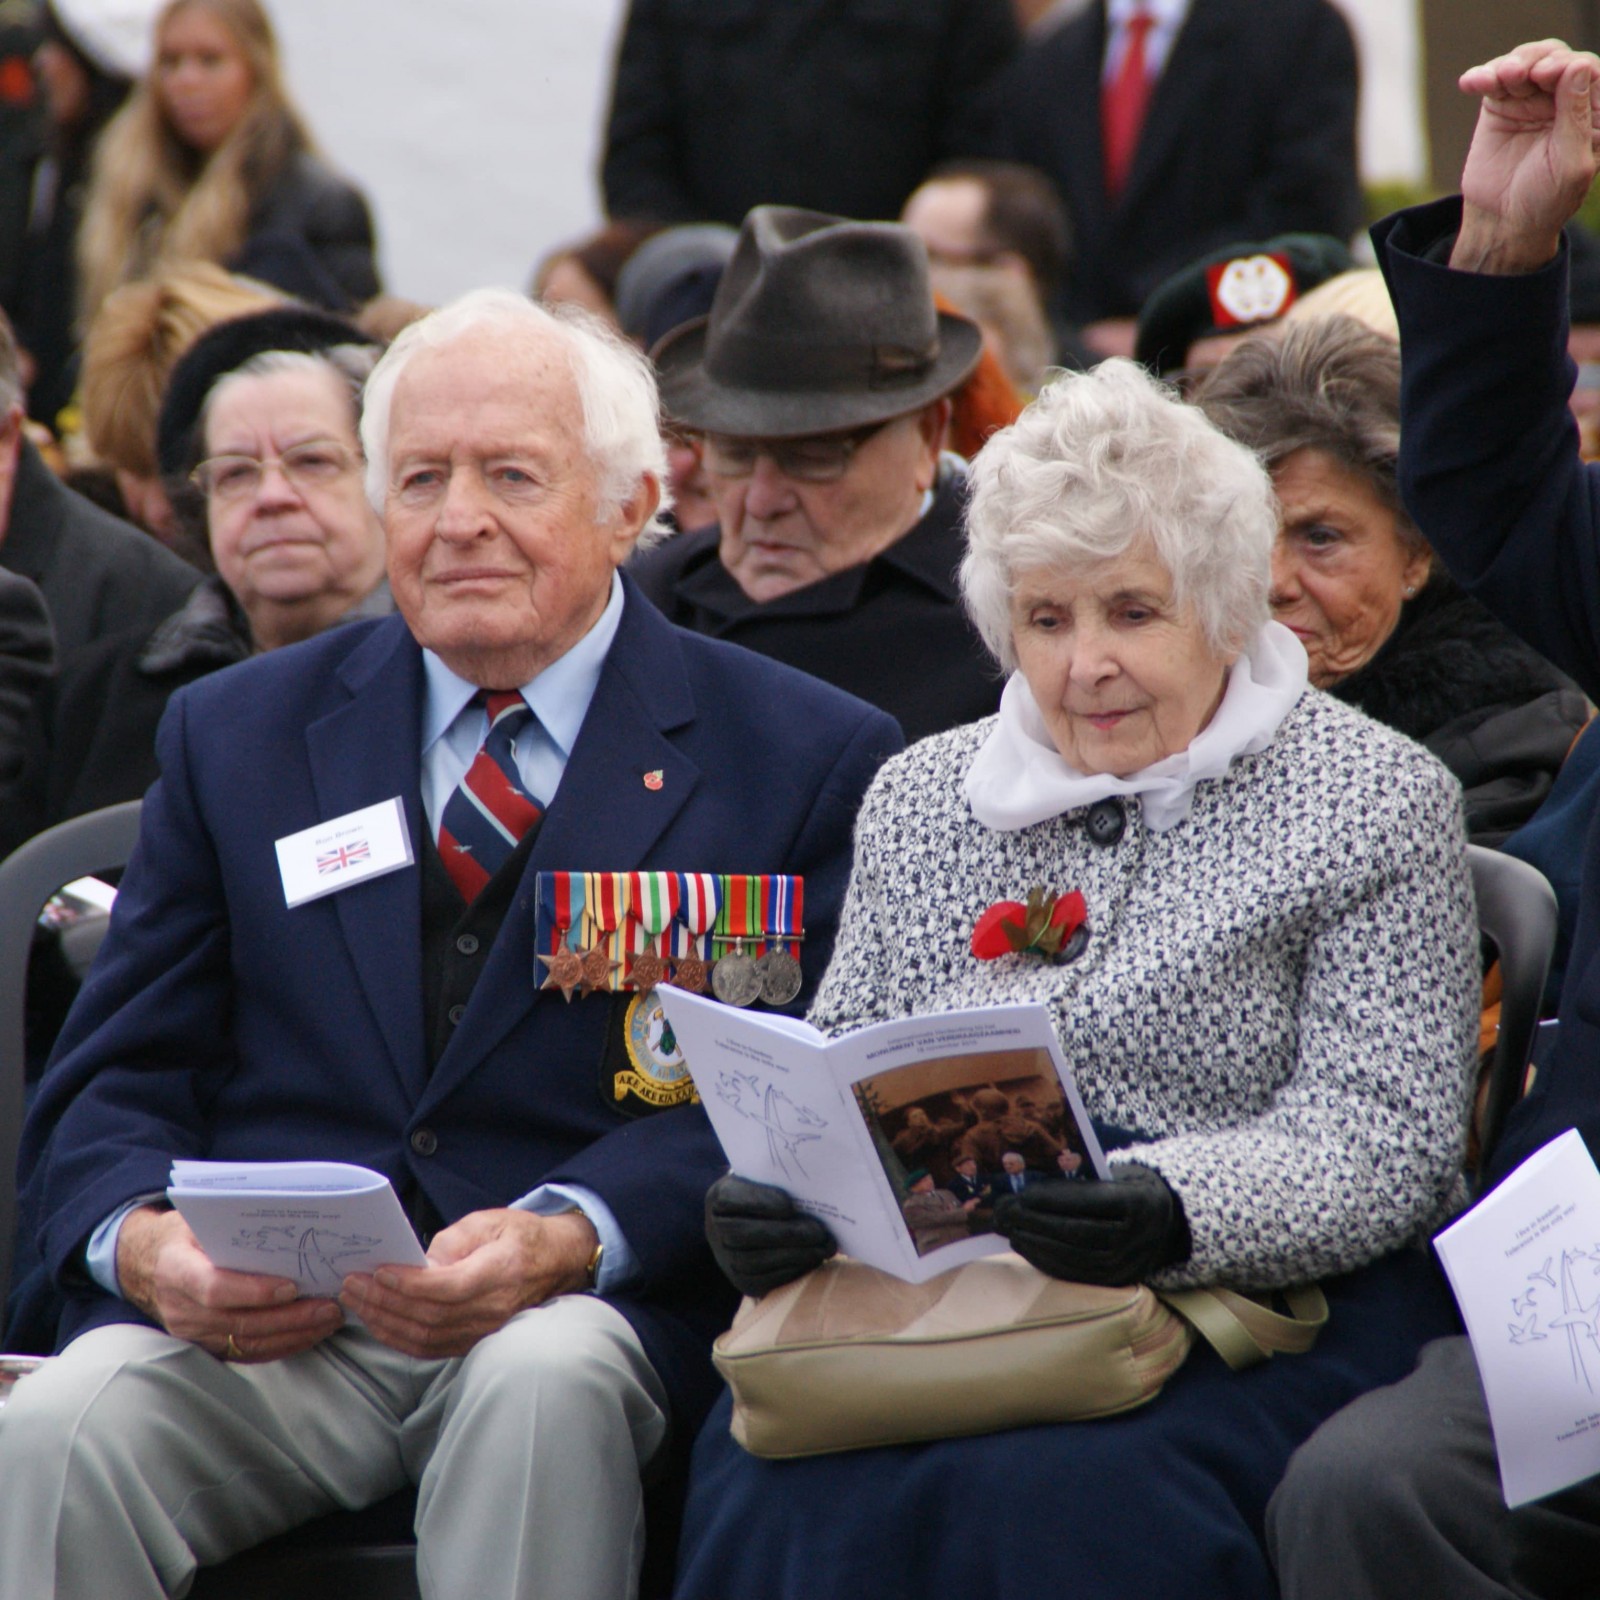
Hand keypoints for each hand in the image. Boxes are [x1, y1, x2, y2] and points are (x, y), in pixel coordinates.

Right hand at [117, 1205, 342, 1362]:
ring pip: (247, 1342)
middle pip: (239, 1321)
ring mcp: (192, 1334)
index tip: (291, 1286)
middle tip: (329, 1306)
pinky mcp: (206, 1347)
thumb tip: (290, 1223)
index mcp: (176, 1270)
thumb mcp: (200, 1219)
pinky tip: (310, 1333)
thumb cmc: (186, 1233)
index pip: (214, 1288)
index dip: (254, 1291)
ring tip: (329, 1319)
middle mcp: (181, 1309)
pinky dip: (282, 1345)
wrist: (149, 1264)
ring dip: (293, 1334)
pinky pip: (247, 1353)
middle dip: (289, 1317)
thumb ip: (233, 1224)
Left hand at [339, 1207, 595, 1358]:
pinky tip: (378, 1322)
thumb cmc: (520, 1236)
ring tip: (357, 1301)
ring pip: (425, 1337)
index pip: (448, 1287)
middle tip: (353, 1284)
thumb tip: (417, 1263)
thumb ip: (453, 1240)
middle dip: (385, 1302)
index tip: (380, 1271)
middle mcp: (492, 1308)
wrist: (554, 1263)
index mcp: (500, 1271)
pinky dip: (398, 1338)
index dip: (411, 1284)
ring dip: (385, 1322)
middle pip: (429, 1315)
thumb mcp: (489, 1221)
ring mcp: (483, 1331)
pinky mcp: (472, 1341)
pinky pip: (429, 1348)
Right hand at [705, 1174, 834, 1297]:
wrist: (751, 1223)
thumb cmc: (766, 1195)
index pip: (731, 1198)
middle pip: (744, 1234)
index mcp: (719, 1197)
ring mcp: (726, 1258)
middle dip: (785, 1234)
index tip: (789, 1205)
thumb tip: (809, 1187)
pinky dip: (791, 1270)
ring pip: (755, 1261)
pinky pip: (764, 1280)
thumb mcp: (765, 1179)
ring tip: (822, 1247)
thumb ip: (779, 1181)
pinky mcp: (741, 1281)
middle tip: (818, 1231)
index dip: (759, 1203)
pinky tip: (813, 1259)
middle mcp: (715, 1229)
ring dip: (794, 1255)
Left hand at [992, 1163, 1189, 1285]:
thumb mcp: (1114, 1177)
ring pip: (1074, 1256)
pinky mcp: (1114, 1281)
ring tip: (1009, 1227)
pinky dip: (1045, 1260)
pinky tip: (1023, 1246)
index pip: (1092, 1201)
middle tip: (1005, 1210)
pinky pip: (1075, 1274)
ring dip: (1035, 1242)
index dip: (1056, 1199)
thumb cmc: (1125, 1190)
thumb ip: (1082, 1181)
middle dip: (1036, 1221)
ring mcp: (1127, 1264)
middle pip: (1079, 1231)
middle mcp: (1136, 1237)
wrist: (1161, 1223)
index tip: (1025, 1194)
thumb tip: (1029, 1184)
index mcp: (1138, 1202)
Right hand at [1454, 40, 1599, 272]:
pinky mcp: (1500, 106)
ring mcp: (1531, 101)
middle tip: (1520, 76)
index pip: (1588, 71)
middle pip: (1556, 58)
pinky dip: (1482, 76)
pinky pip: (1493, 81)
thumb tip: (1578, 66)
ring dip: (1510, 65)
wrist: (1502, 222)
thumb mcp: (1571, 163)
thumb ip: (1576, 117)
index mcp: (1593, 113)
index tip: (1548, 75)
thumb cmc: (1546, 200)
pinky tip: (1471, 82)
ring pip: (1527, 62)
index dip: (1570, 65)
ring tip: (1496, 79)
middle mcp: (1564, 100)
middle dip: (1538, 61)